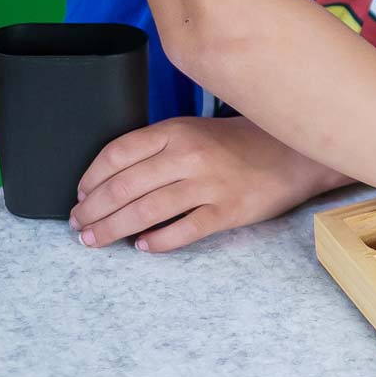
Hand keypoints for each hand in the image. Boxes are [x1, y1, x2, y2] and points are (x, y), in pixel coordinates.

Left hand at [69, 115, 340, 252]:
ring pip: (144, 212)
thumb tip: (112, 177)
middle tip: (79, 226)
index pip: (116, 154)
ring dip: (111, 230)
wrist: (297, 153)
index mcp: (177, 130)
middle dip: (92, 211)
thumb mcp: (198, 129)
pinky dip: (157, 242)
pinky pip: (182, 232)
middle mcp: (188, 155)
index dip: (90, 178)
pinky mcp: (227, 211)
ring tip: (95, 241)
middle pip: (123, 187)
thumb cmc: (244, 141)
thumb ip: (159, 146)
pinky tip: (142, 247)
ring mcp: (209, 185)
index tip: (79, 194)